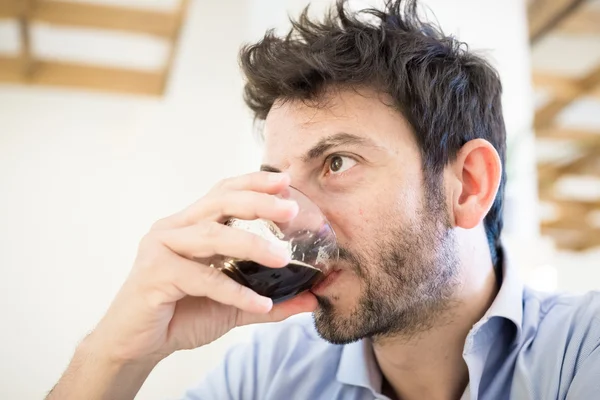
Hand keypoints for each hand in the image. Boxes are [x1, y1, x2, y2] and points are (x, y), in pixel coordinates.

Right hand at [87, 172, 317, 363]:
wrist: (137, 346)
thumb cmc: (181, 316)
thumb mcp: (232, 306)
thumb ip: (270, 302)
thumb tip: (312, 300)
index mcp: (190, 226)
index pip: (223, 193)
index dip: (254, 183)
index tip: (286, 181)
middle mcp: (174, 229)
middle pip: (220, 203)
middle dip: (259, 202)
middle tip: (291, 209)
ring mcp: (161, 248)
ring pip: (212, 235)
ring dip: (251, 244)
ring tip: (283, 257)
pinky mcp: (154, 274)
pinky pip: (201, 278)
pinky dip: (233, 291)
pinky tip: (259, 304)